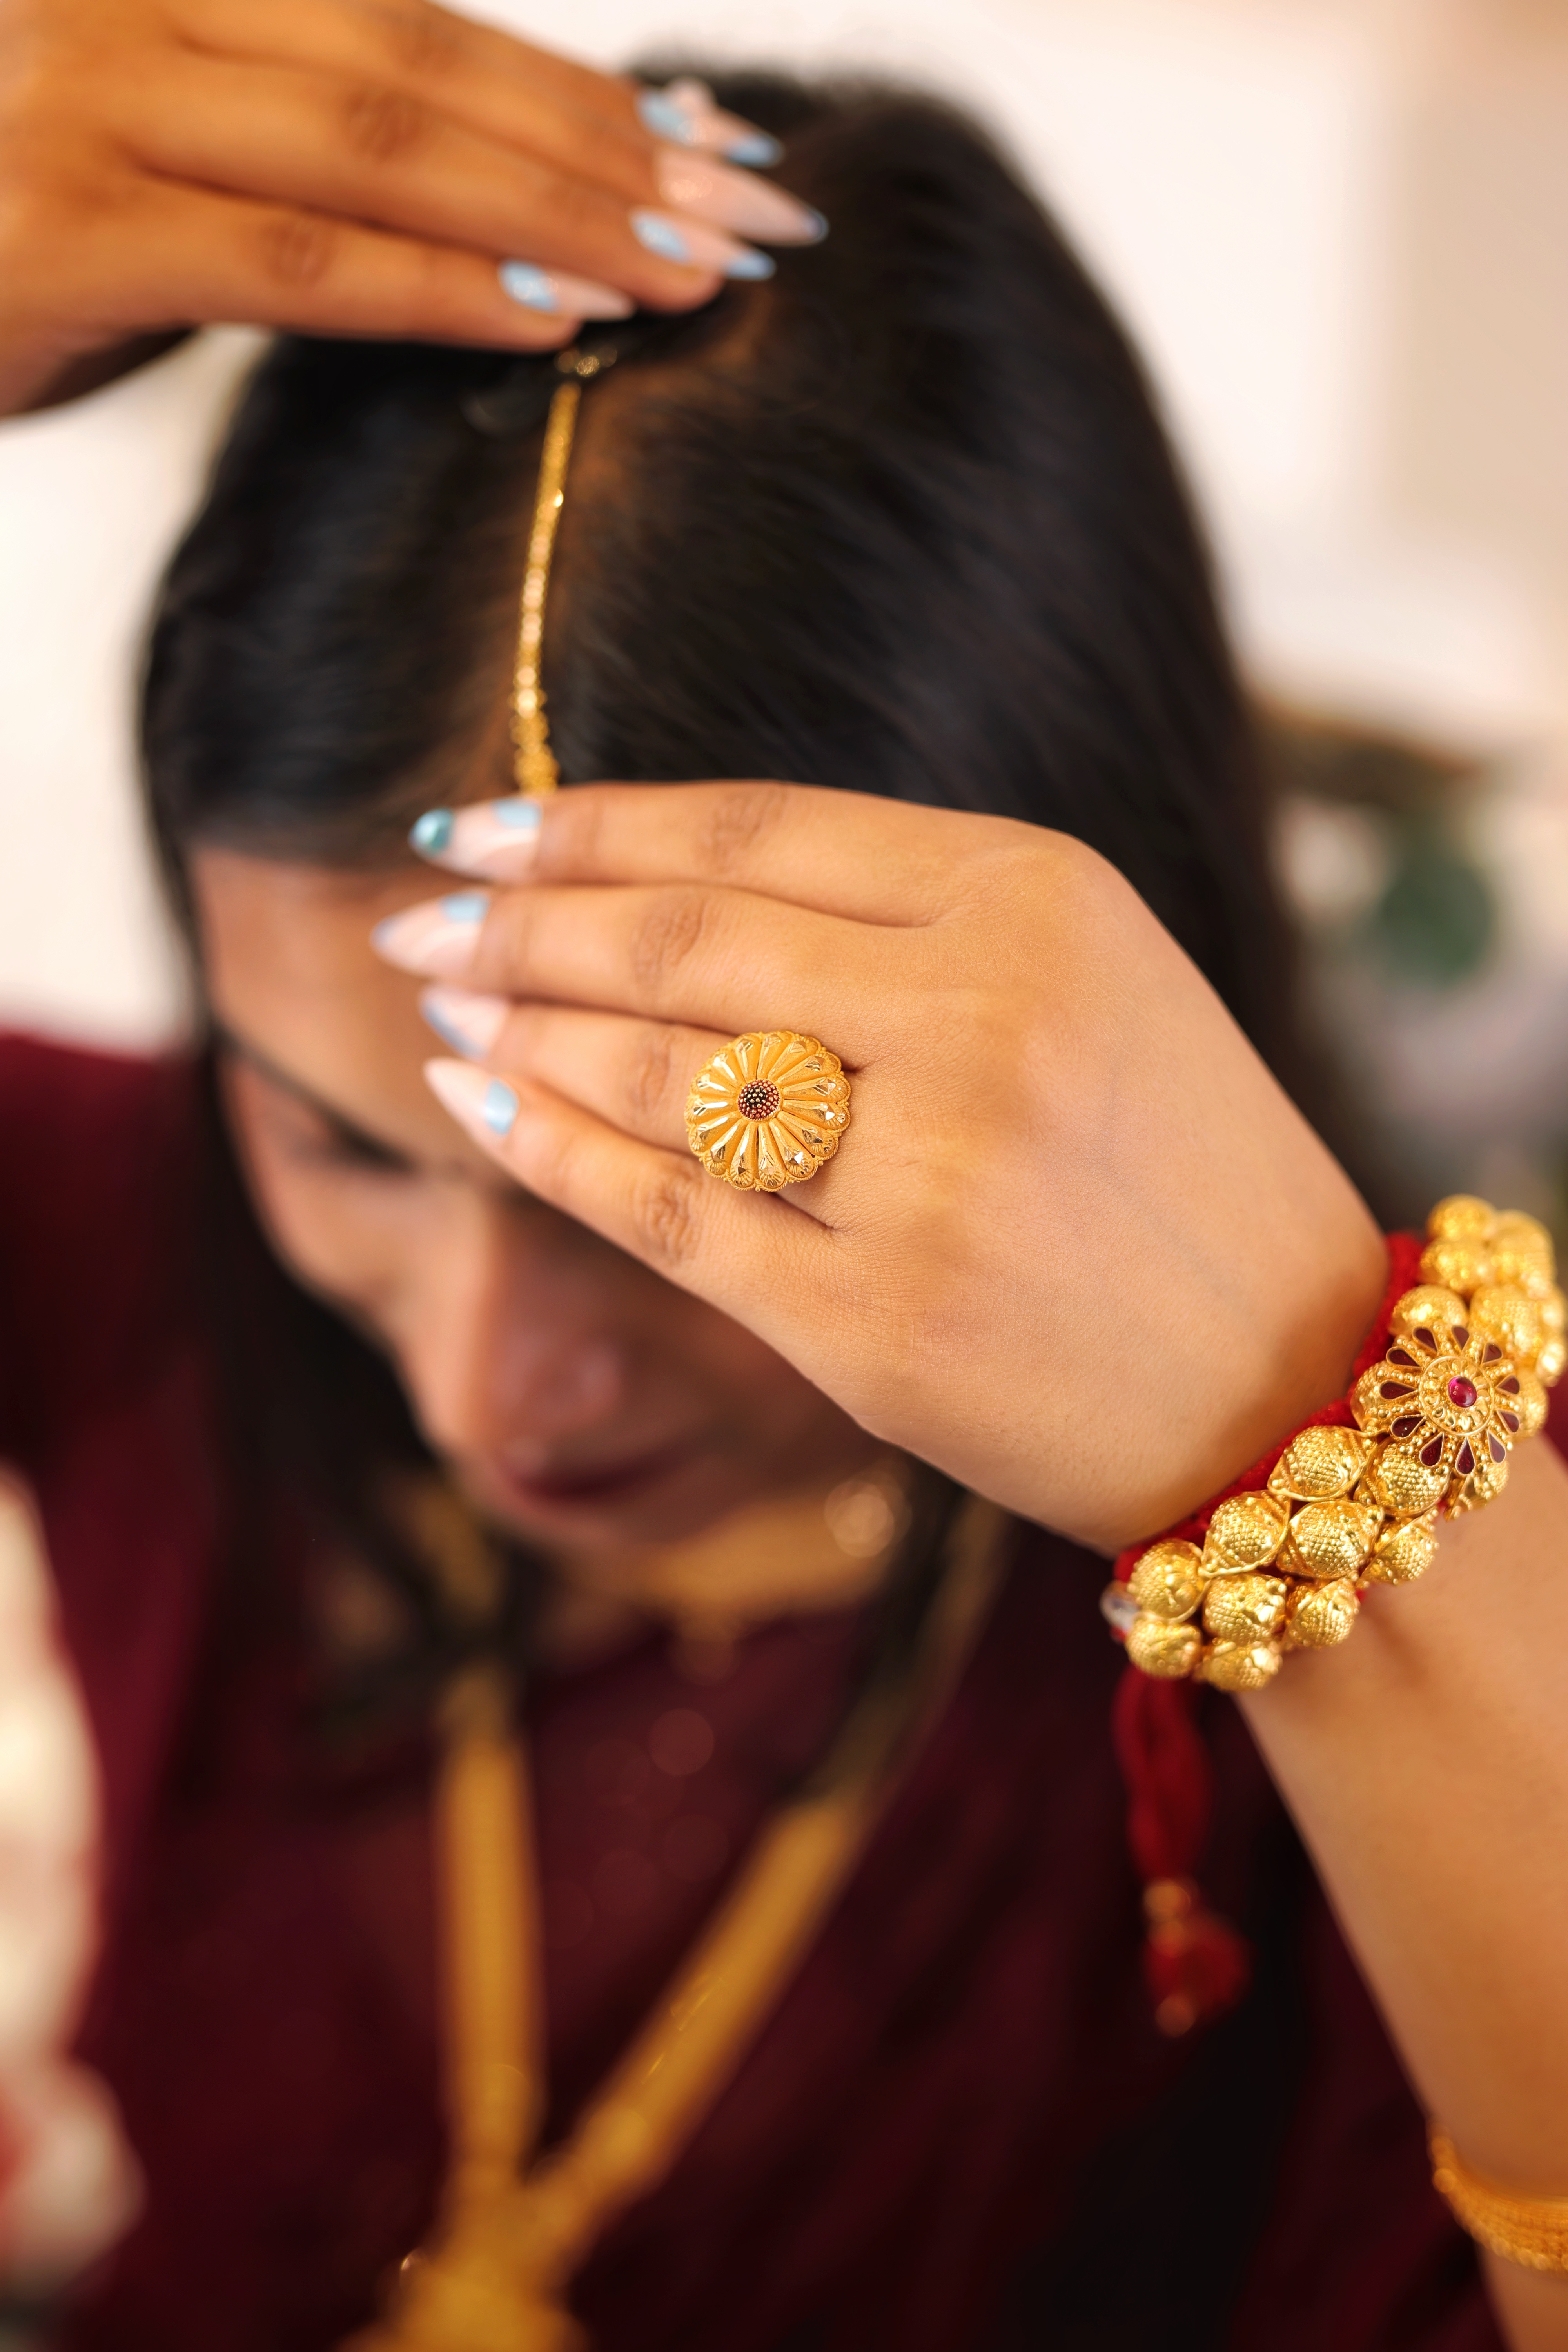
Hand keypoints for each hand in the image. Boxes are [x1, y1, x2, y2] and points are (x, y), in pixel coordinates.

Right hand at [0, 0, 817, 413]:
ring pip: (380, 148)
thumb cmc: (23, 214)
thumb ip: (318, 137)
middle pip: (425, 68)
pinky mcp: (67, 228)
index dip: (583, 88)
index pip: (422, 24)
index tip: (718, 143)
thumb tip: (520, 178)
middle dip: (613, 146)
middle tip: (754, 214)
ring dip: (559, 214)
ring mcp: (92, 104)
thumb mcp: (168, 142)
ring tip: (692, 270)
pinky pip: (297, 261)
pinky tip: (557, 316)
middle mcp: (134, 6)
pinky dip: (440, 288)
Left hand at [373, 783, 1386, 1551]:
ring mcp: (927, 1175)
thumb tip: (661, 887)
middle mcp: (982, 1018)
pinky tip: (479, 1111)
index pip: (748, 831)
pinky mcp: (872, 1322)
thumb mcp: (1086, 979)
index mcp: (1038, 900)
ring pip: (655, 1075)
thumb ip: (905, 922)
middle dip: (517, 925)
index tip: (473, 826)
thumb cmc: (1176, 1169)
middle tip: (419, 920)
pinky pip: (661, 1216)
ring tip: (445, 1010)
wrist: (1292, 1383)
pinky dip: (549, 1155)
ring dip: (518, 1033)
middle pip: (678, 942)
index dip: (583, 825)